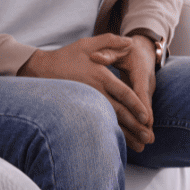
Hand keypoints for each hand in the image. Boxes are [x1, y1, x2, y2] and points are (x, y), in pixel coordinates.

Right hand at [20, 34, 153, 151]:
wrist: (40, 70)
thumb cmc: (66, 56)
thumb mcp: (87, 44)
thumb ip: (110, 41)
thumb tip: (130, 42)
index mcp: (100, 76)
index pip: (122, 93)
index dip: (136, 106)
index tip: (146, 117)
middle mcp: (95, 92)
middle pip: (119, 112)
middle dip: (135, 126)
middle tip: (149, 139)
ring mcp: (87, 103)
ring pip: (110, 122)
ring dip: (126, 135)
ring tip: (140, 148)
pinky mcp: (80, 110)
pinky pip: (98, 124)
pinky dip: (110, 134)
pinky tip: (120, 144)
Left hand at [91, 34, 156, 151]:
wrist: (144, 49)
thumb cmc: (128, 49)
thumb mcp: (119, 48)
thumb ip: (108, 52)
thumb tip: (95, 58)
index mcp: (141, 72)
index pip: (142, 91)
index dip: (142, 105)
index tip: (145, 119)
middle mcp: (146, 85)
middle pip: (146, 107)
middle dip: (146, 124)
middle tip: (148, 139)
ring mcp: (145, 93)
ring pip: (144, 113)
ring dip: (144, 129)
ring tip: (144, 146)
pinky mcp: (141, 98)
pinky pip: (139, 113)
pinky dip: (138, 126)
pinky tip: (136, 141)